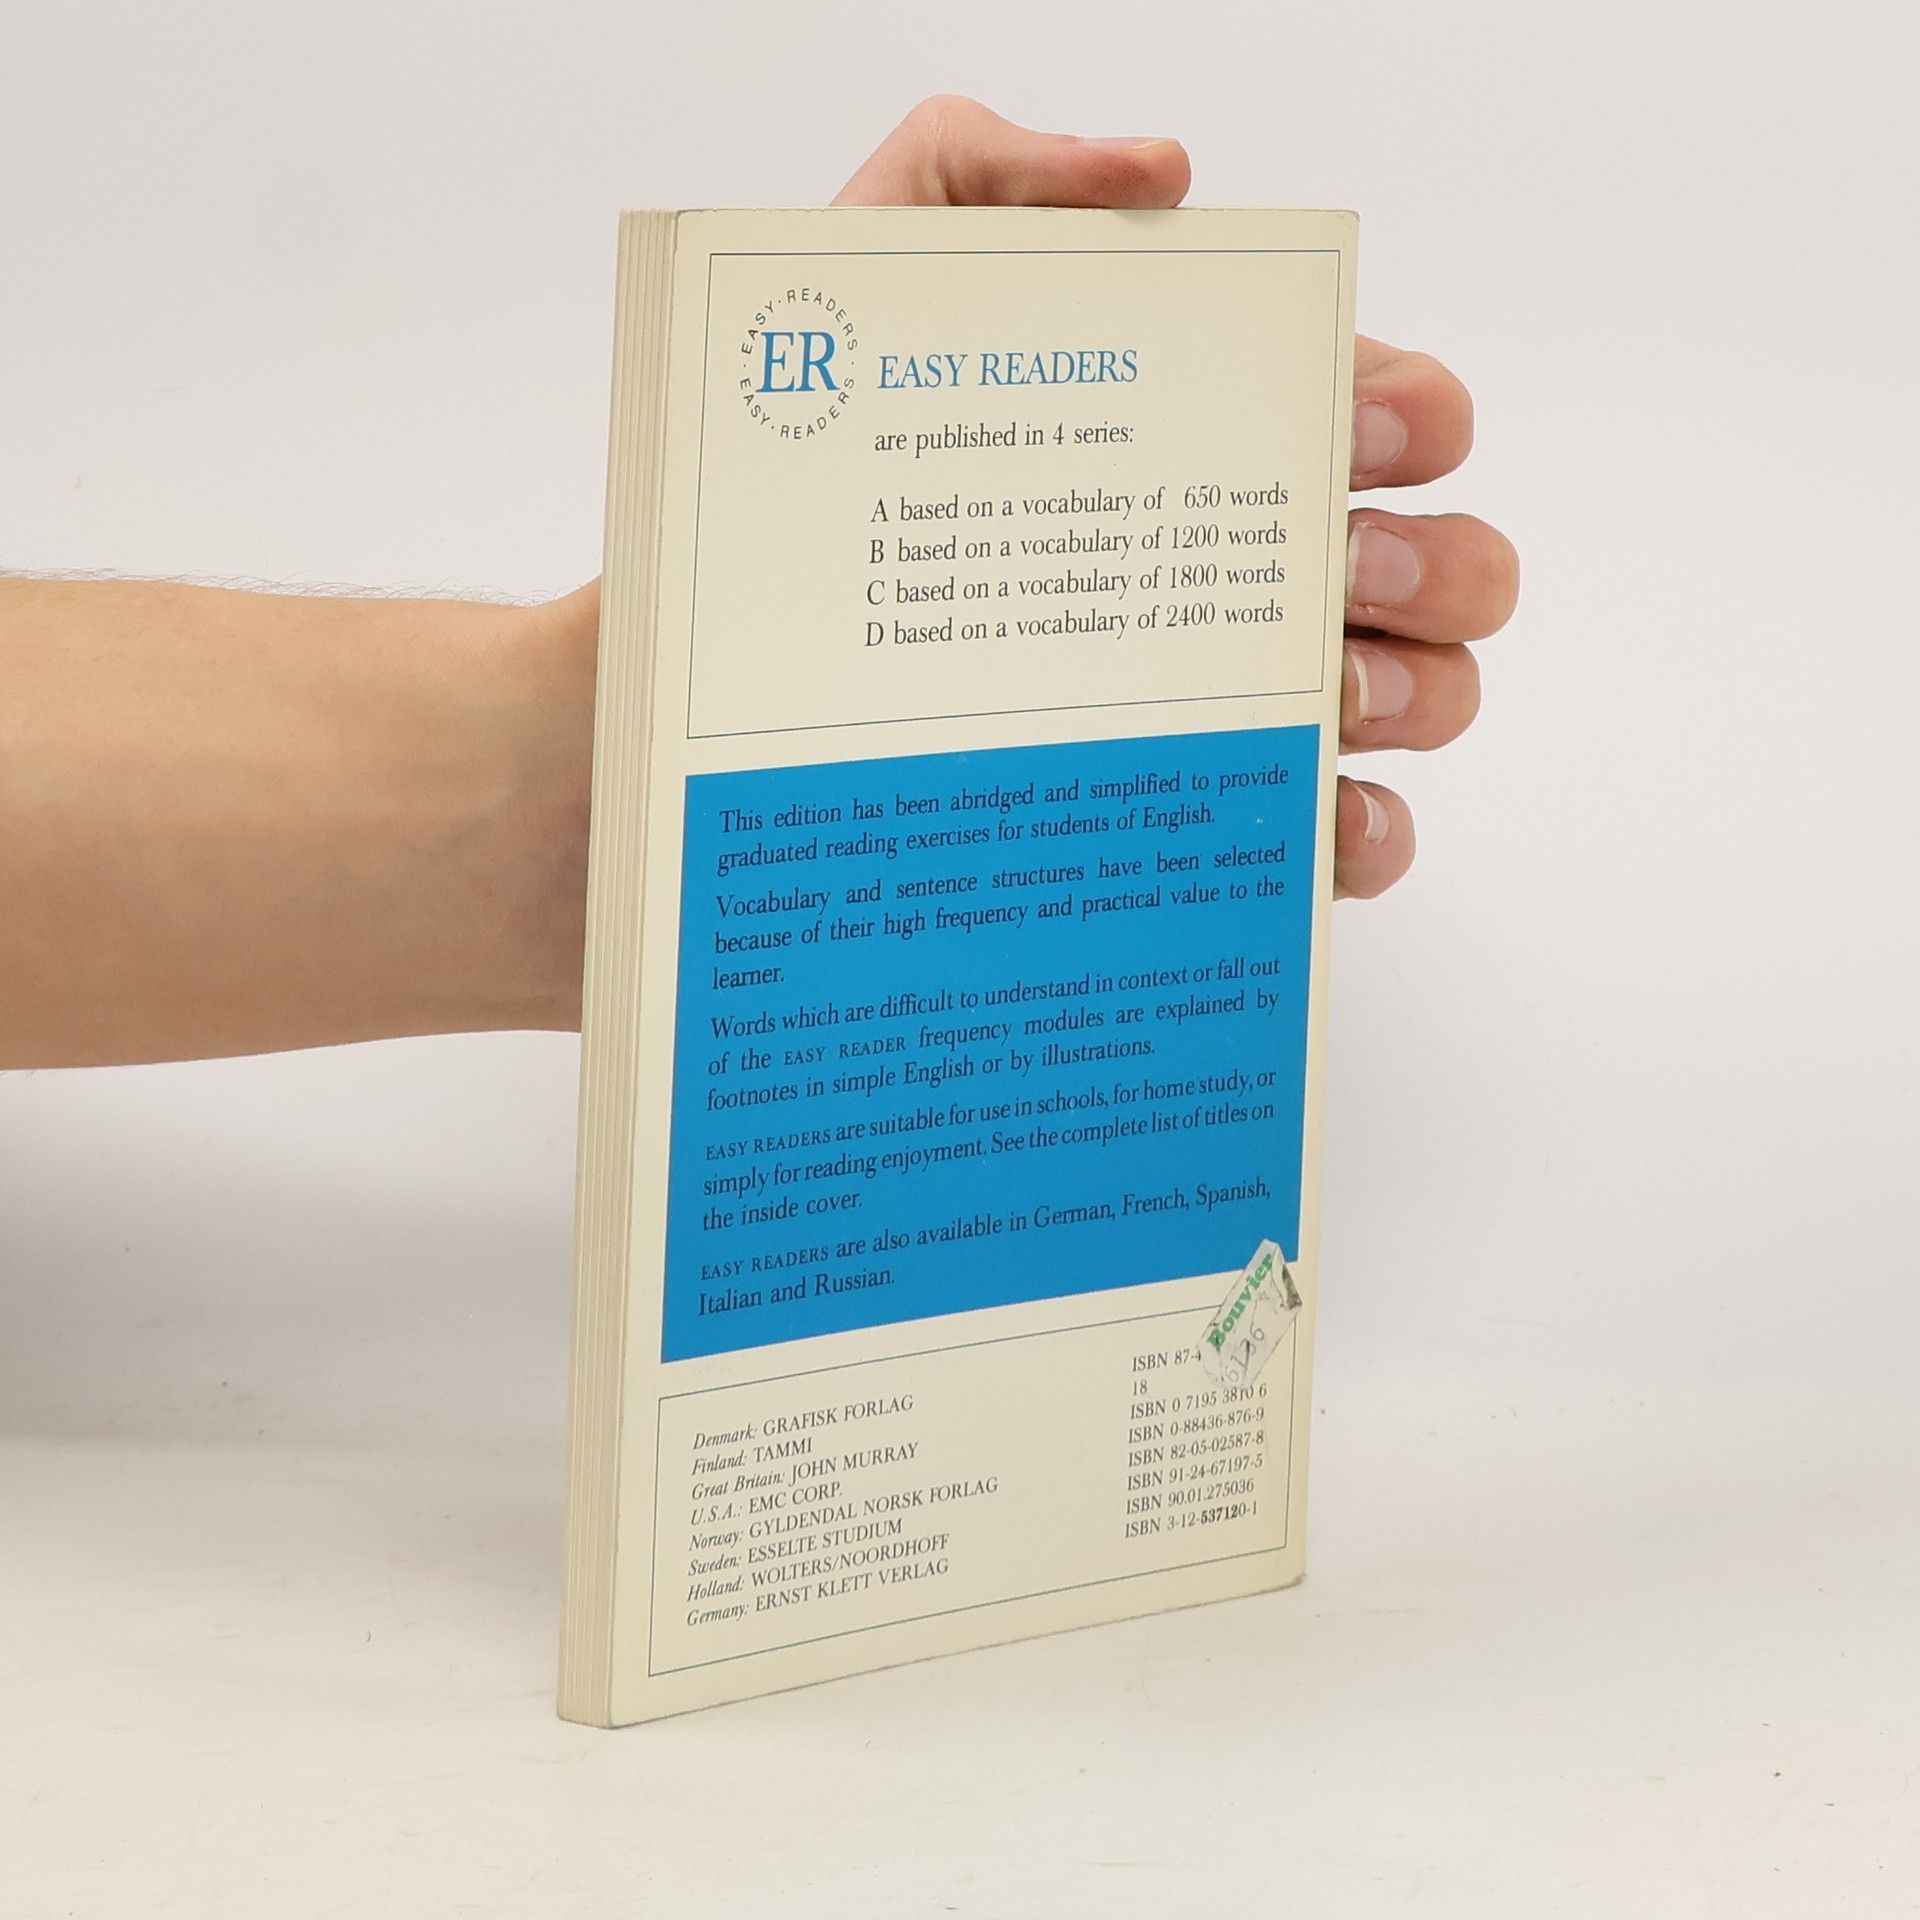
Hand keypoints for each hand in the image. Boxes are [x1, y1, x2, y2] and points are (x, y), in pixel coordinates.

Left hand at [835, 96, 1519, 898]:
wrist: (704, 664)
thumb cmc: (786, 482)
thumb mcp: (858, 287)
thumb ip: (987, 175)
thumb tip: (1162, 170)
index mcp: (1197, 446)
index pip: (1374, 414)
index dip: (1410, 411)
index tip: (1360, 427)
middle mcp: (1237, 573)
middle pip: (1434, 567)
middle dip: (1434, 563)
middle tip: (1336, 567)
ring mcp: (1234, 706)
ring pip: (1419, 699)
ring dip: (1414, 691)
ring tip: (1324, 692)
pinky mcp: (1195, 823)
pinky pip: (1339, 843)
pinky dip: (1365, 835)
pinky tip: (1321, 816)